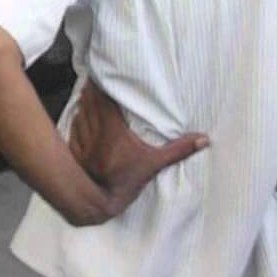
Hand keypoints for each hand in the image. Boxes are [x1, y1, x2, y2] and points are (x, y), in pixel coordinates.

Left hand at [69, 81, 209, 220]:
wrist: (100, 201)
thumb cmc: (127, 180)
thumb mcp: (154, 163)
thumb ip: (178, 150)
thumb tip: (203, 139)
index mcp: (114, 130)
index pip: (104, 101)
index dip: (99, 87)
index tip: (98, 76)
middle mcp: (96, 132)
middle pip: (89, 105)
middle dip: (90, 91)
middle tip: (91, 79)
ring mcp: (83, 142)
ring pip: (79, 115)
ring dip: (82, 104)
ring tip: (84, 94)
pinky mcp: (76, 152)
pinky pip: (73, 130)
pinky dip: (76, 121)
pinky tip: (77, 116)